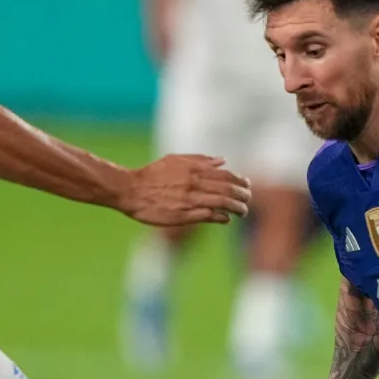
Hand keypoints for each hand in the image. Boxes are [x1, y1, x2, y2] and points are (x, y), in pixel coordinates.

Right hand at [120, 155, 250, 225]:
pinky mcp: (183, 215)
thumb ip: (200, 160)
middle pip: (228, 189)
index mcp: (194, 169)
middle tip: (248, 199)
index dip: (240, 181)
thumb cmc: (152, 174)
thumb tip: (222, 160)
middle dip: (243, 195)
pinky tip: (226, 218)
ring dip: (237, 208)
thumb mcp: (175, 160)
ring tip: (243, 211)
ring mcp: (190, 200)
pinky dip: (221, 217)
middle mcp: (195, 183)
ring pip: (222, 203)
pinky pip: (209, 216)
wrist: (131, 190)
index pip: (226, 175)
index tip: (246, 185)